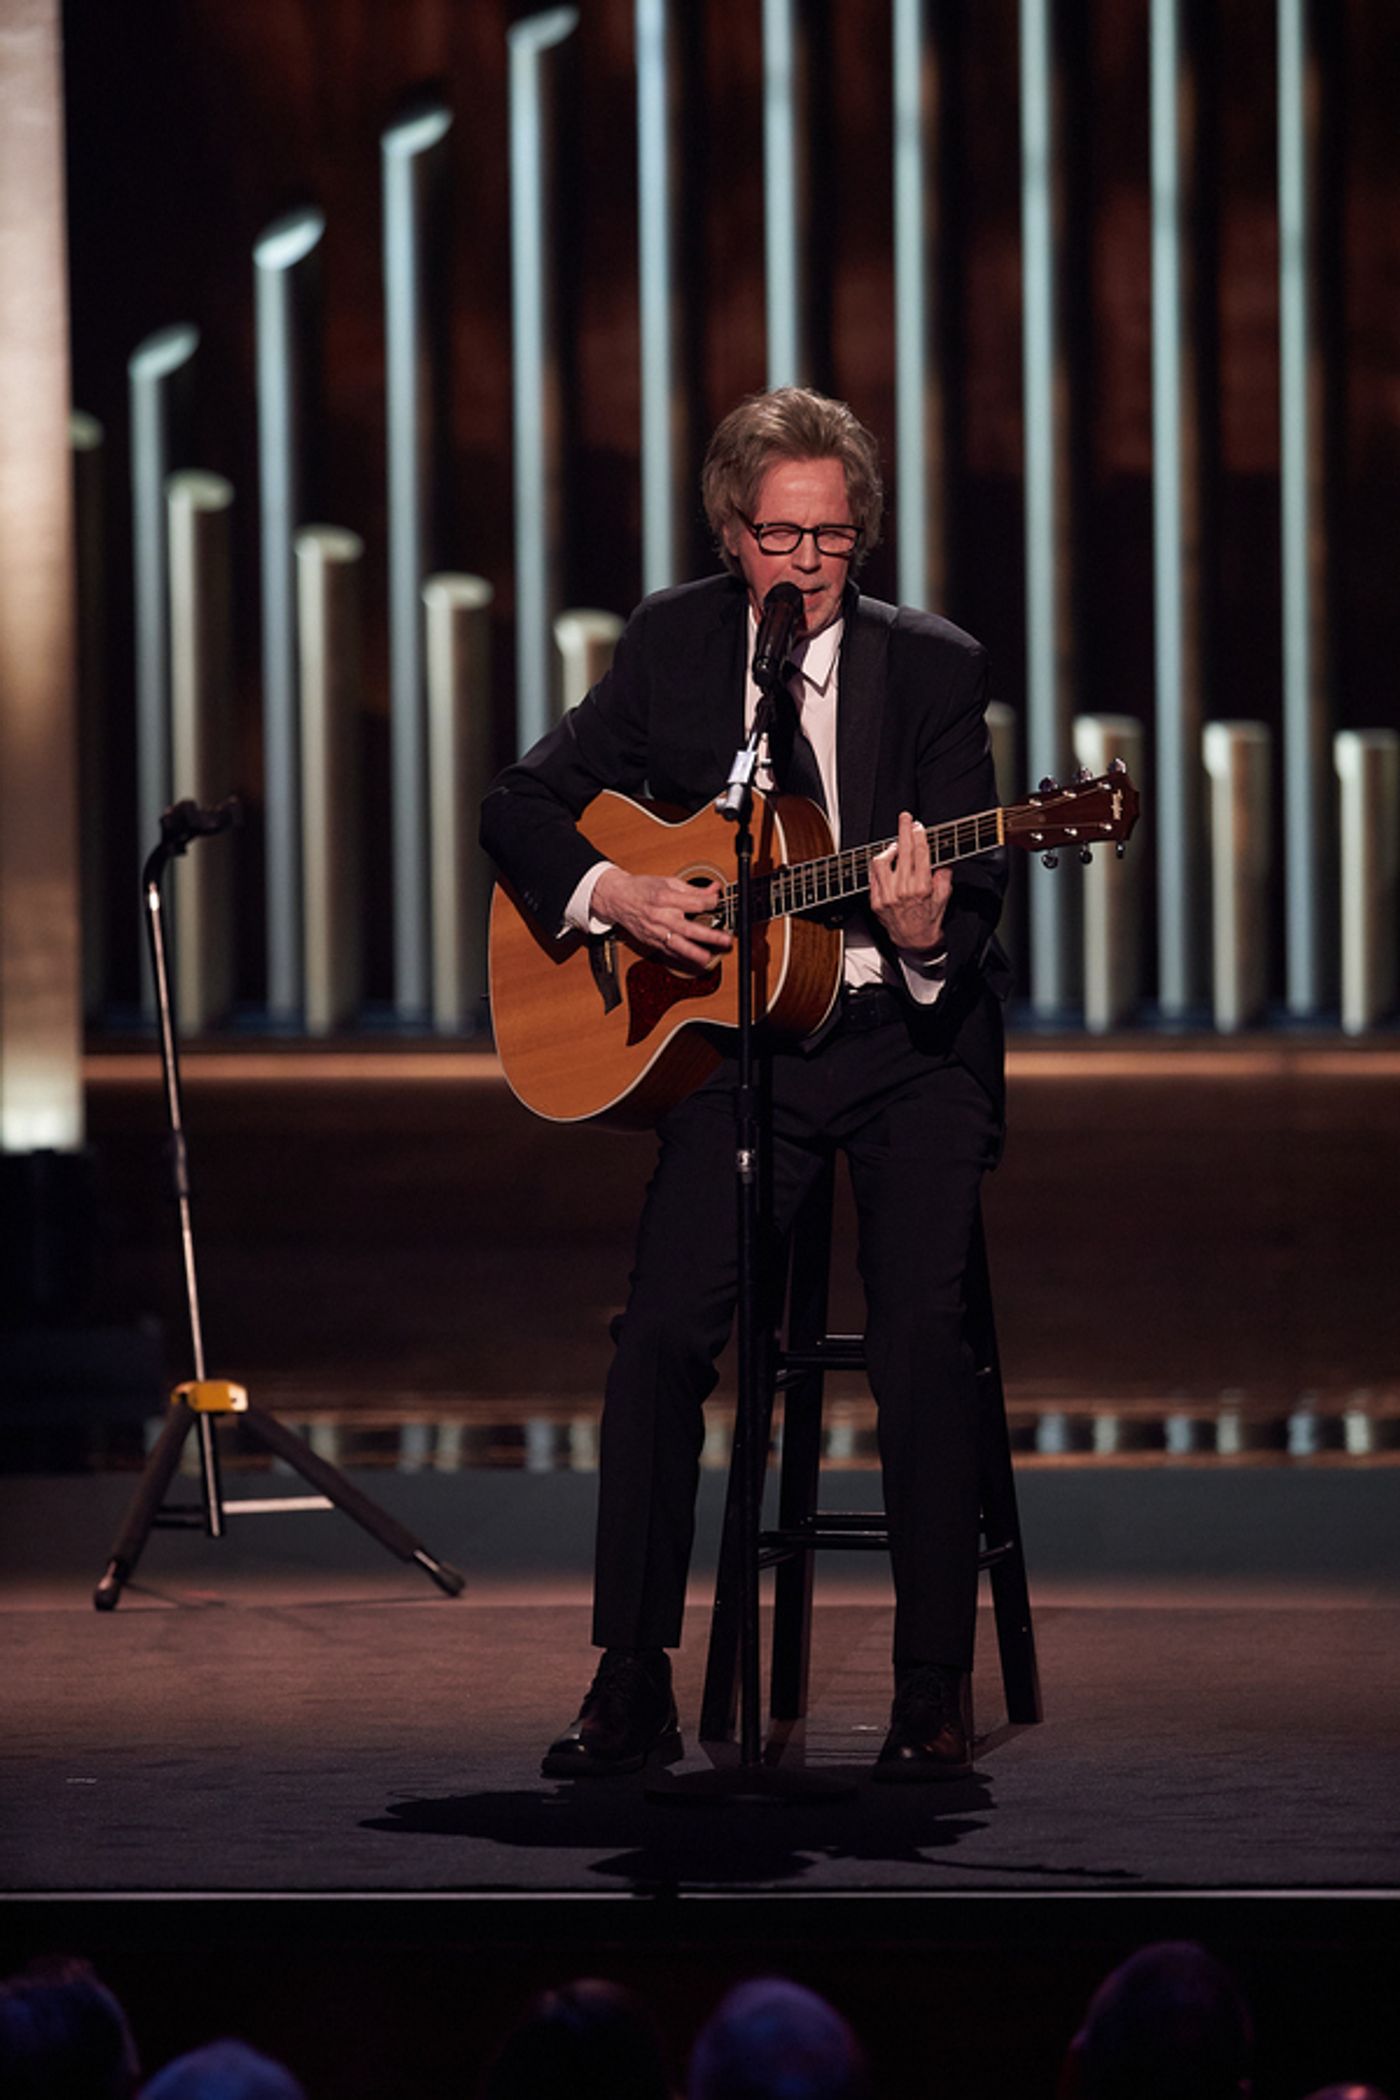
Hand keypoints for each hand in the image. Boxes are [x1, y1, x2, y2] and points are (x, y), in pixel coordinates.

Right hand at [592, 868, 731, 969]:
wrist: (617, 899)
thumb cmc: (642, 889)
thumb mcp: (668, 882)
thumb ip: (693, 889)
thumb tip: (715, 890)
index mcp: (666, 898)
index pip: (694, 903)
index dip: (711, 903)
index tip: (718, 902)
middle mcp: (661, 916)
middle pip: (688, 928)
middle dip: (709, 936)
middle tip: (725, 940)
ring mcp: (656, 931)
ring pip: (677, 945)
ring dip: (694, 953)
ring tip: (709, 958)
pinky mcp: (652, 941)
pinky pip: (669, 952)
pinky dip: (682, 958)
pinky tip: (694, 961)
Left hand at [870, 811, 950, 954]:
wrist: (914, 942)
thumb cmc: (929, 919)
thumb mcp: (944, 898)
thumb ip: (944, 878)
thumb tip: (942, 861)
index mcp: (922, 888)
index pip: (920, 854)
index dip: (919, 836)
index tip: (919, 826)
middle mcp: (903, 891)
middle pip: (902, 852)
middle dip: (904, 831)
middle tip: (906, 818)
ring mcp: (887, 896)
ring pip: (882, 861)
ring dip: (889, 849)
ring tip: (896, 846)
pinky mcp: (876, 901)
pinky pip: (872, 876)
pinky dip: (878, 865)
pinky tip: (886, 861)